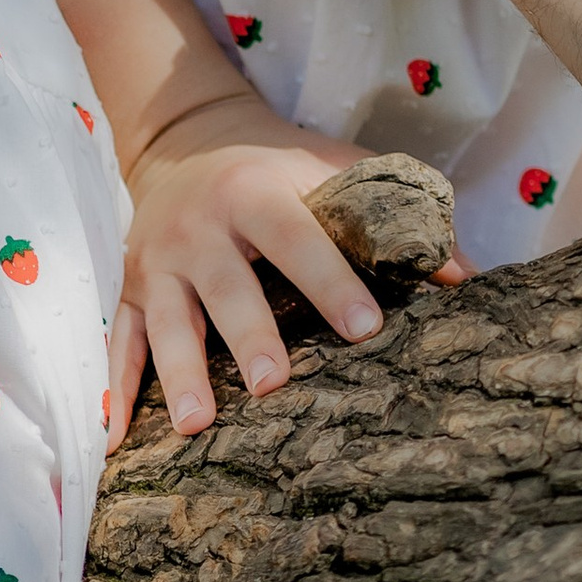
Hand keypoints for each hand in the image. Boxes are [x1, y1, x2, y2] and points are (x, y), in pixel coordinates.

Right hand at [113, 87, 429, 444]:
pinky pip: (120, 343)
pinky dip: (115, 390)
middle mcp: (199, 225)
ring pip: (168, 321)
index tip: (368, 329)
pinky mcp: (130, 292)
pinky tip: (114, 439)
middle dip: (249, 334)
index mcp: (255, 190)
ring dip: (180, 372)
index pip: (296, 236)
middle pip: (226, 285)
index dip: (331, 280)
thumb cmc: (279, 170)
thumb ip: (394, 217)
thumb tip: (467, 274)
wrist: (189, 142)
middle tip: (275, 385)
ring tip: (197, 424)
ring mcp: (157, 262)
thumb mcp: (332, 171)